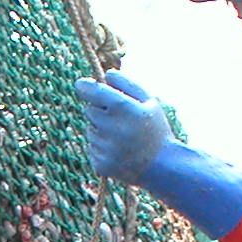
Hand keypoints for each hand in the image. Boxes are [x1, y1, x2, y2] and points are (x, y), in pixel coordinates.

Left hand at [74, 70, 170, 184]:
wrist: (161, 167)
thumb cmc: (155, 130)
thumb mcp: (149, 102)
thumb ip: (128, 84)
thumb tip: (106, 74)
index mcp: (125, 109)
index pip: (96, 92)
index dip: (85, 86)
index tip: (80, 83)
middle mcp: (113, 129)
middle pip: (89, 110)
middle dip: (99, 110)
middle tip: (119, 118)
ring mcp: (105, 148)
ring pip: (90, 130)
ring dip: (100, 130)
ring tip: (122, 137)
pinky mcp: (100, 164)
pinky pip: (91, 147)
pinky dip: (100, 147)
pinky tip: (118, 150)